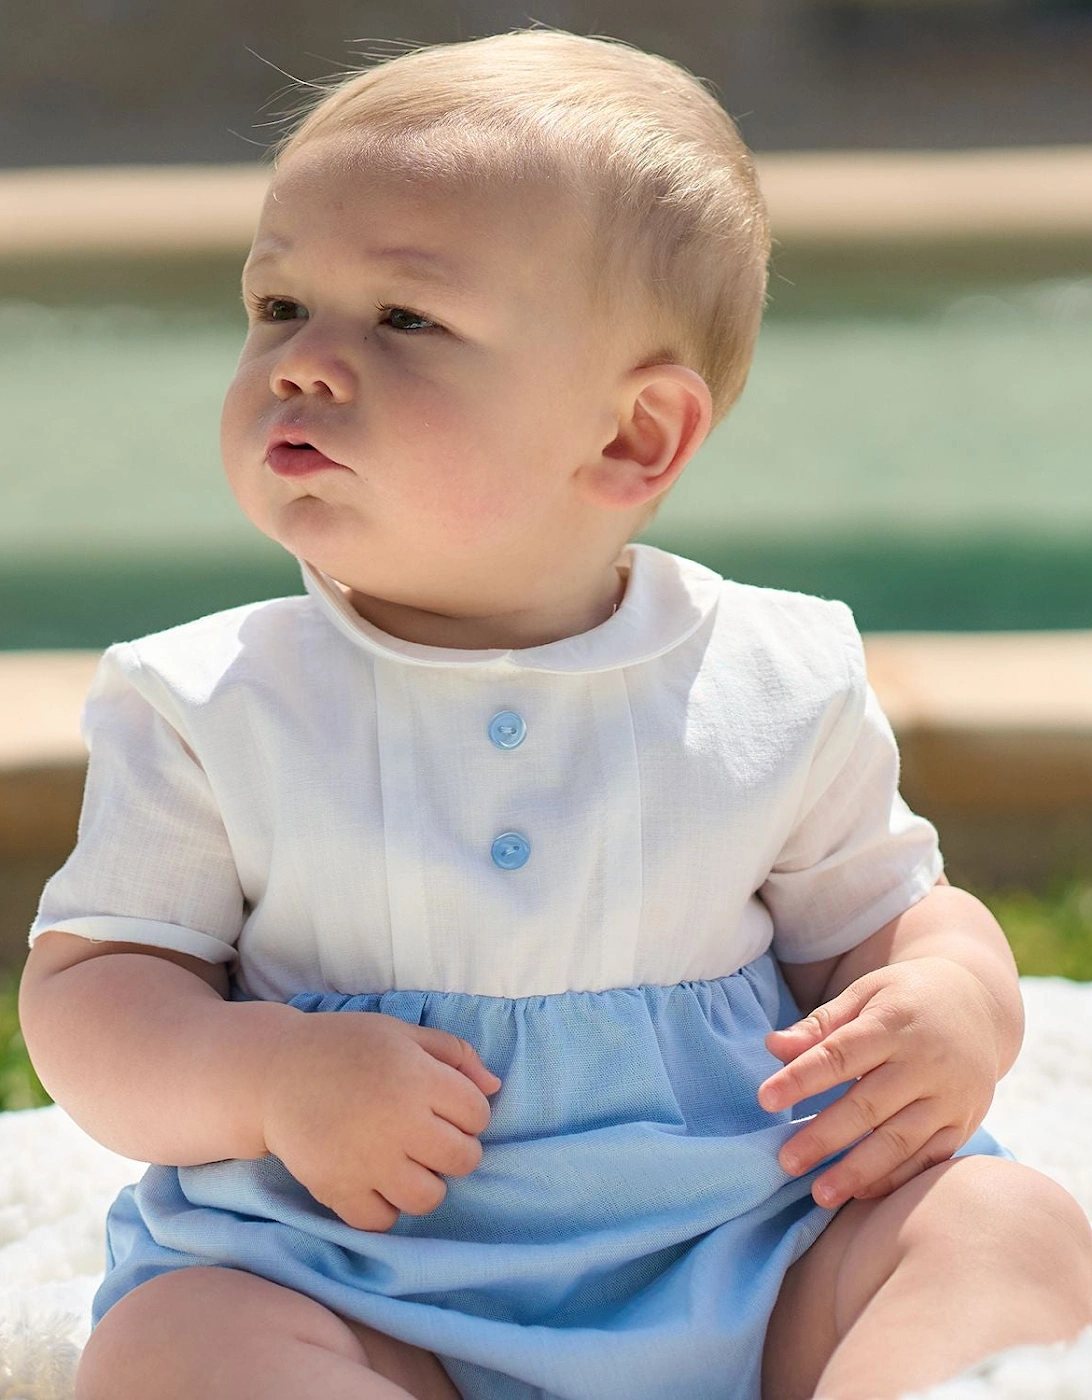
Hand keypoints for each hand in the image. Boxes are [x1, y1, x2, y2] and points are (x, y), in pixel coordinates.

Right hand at [260, 1010, 501, 1232]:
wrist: (274, 1072)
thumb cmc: (344, 1046)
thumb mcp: (401, 1033)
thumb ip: (454, 1053)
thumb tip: (495, 1085)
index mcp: (418, 1079)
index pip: (478, 1114)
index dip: (468, 1111)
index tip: (445, 1107)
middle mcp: (399, 1123)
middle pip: (463, 1160)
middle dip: (455, 1150)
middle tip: (428, 1139)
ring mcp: (369, 1162)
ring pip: (428, 1198)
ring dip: (425, 1183)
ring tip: (406, 1164)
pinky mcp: (338, 1190)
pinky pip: (381, 1221)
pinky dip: (384, 1209)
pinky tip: (376, 1184)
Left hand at [757, 957, 1001, 1209]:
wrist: (978, 1005)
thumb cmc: (905, 998)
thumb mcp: (865, 994)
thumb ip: (820, 1025)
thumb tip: (772, 1047)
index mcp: (894, 1023)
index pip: (840, 1054)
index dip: (802, 1078)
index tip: (764, 1099)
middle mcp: (925, 1062)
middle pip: (869, 1105)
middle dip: (824, 1136)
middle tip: (785, 1161)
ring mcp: (950, 1096)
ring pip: (901, 1140)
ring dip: (858, 1170)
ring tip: (819, 1193)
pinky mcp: (964, 1122)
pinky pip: (930, 1158)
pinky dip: (896, 1179)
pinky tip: (861, 1193)